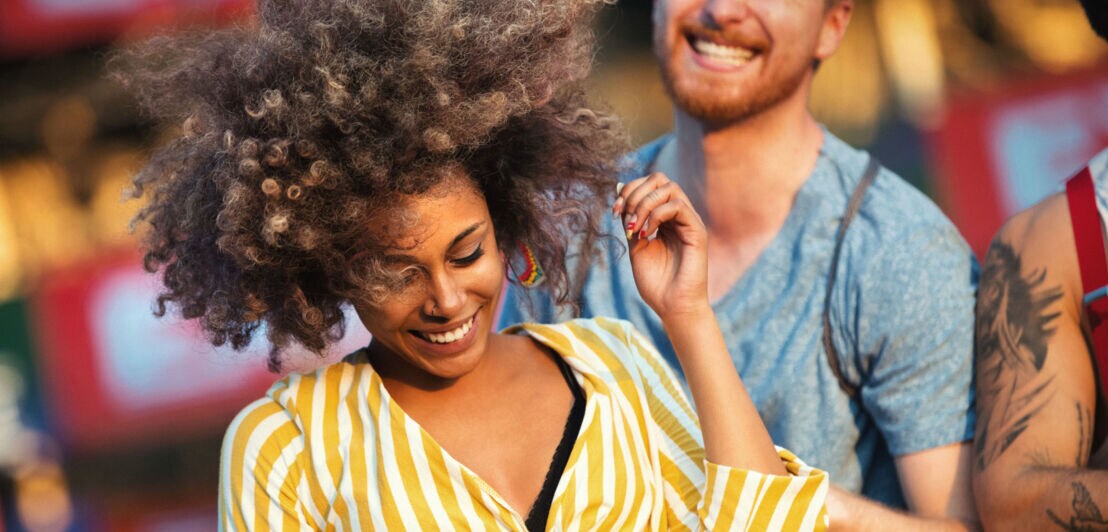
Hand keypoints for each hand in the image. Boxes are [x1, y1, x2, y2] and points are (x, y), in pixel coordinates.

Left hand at [613, 173, 708, 320]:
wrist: (673, 308)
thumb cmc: (656, 283)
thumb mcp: (636, 246)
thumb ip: (630, 220)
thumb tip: (619, 189)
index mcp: (665, 218)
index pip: (650, 185)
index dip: (629, 190)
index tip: (614, 211)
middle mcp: (679, 216)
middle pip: (660, 179)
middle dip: (635, 192)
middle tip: (623, 215)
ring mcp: (689, 221)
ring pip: (669, 188)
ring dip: (644, 203)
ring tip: (634, 228)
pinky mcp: (697, 231)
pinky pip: (677, 206)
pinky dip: (656, 215)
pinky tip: (646, 234)